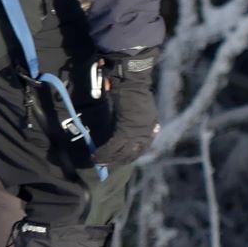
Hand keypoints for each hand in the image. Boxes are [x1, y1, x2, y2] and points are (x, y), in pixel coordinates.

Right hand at [90, 47, 158, 165]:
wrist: (132, 81)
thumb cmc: (134, 89)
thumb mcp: (141, 107)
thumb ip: (140, 119)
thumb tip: (138, 129)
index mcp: (151, 127)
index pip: (143, 147)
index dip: (131, 155)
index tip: (122, 158)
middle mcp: (146, 133)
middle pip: (132, 154)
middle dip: (119, 160)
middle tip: (107, 165)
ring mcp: (137, 133)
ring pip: (122, 153)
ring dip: (109, 159)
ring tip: (98, 162)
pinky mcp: (125, 131)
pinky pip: (112, 147)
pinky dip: (103, 153)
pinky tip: (96, 157)